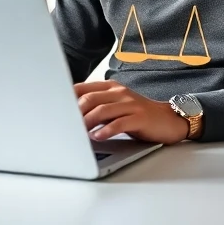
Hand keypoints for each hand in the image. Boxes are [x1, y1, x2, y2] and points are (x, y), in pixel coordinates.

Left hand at [74, 80, 188, 143]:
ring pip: (102, 110)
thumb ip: (97, 106)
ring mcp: (130, 104)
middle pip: (90, 99)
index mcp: (111, 87)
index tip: (55, 109)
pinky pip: (119, 123)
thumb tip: (70, 114)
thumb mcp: (116, 106)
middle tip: (64, 125)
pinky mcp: (139, 118)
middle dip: (74, 113)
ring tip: (77, 134)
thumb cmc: (138, 115)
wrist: (168, 120)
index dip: (67, 98)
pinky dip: (105, 130)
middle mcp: (120, 93)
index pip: (84, 88)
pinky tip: (97, 137)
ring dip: (87, 122)